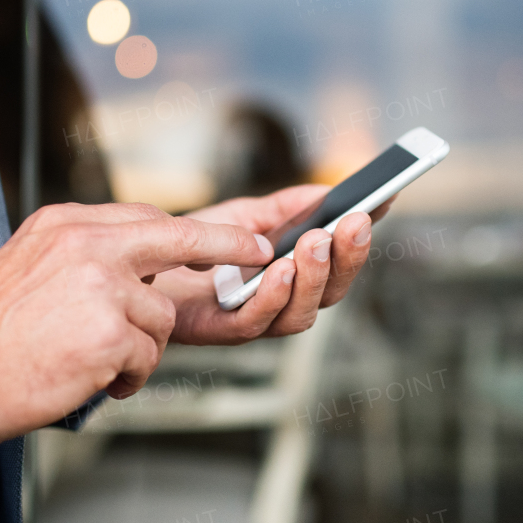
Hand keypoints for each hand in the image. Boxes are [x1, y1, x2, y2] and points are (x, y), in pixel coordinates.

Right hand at [0, 203, 272, 467]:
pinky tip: (90, 378)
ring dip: (140, 348)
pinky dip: (127, 376)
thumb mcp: (27, 267)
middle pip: (178, 238)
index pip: (148, 218)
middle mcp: (86, 245)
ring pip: (161, 317)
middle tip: (259, 255)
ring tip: (93, 362)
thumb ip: (81, 257)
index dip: (196, 233)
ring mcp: (101, 286)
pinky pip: (147, 356)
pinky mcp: (109, 331)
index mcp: (65, 225)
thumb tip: (134, 264)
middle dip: (227, 246)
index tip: (234, 236)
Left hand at [152, 184, 394, 345]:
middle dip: (347, 256)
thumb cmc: (193, 247)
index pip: (341, 260)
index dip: (363, 235)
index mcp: (296, 274)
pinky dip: (272, 297)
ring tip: (316, 240)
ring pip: (302, 311)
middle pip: (332, 290)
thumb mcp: (243, 216)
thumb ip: (285, 207)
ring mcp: (257, 319)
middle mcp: (284, 301)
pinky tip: (278, 270)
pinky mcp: (222, 331)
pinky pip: (256, 323)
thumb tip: (328, 191)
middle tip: (354, 221)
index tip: (382, 200)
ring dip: (313, 276)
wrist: (139, 268)